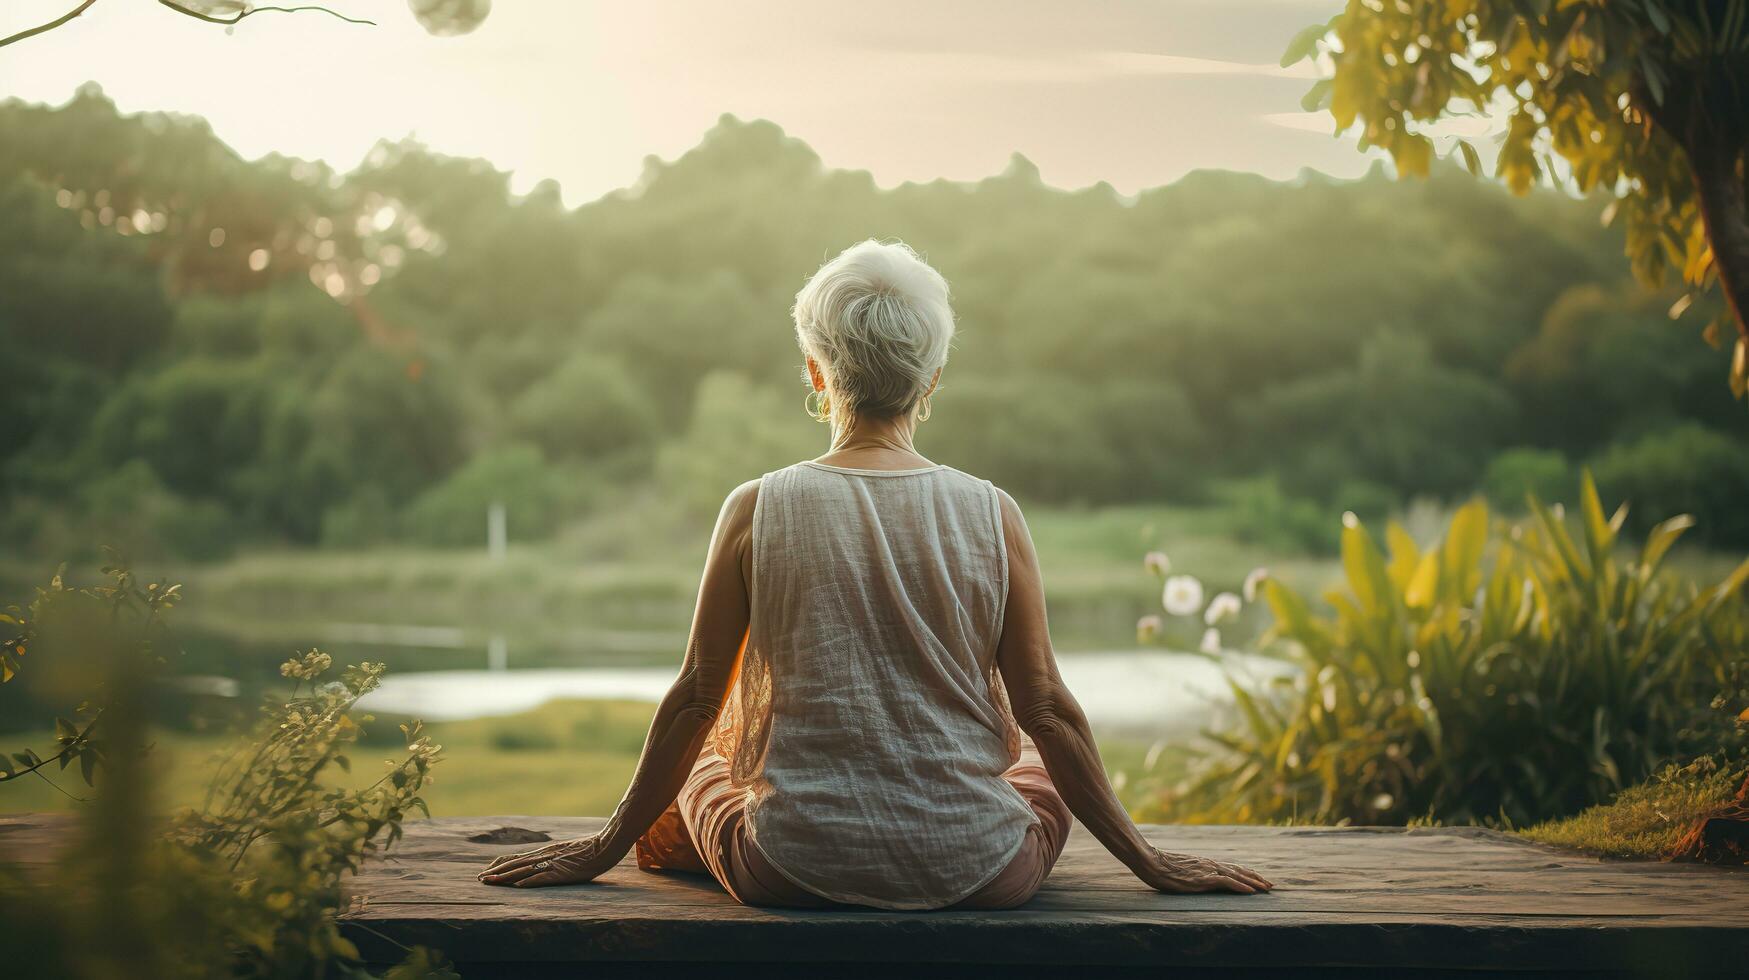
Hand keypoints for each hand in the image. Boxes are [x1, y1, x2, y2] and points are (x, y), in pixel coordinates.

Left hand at [477, 832, 622, 887]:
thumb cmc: (589, 849)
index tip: (487, 869)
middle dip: (496, 872)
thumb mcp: (565, 850)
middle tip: (479, 878)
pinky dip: (528, 882)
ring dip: (505, 877)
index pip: (517, 857)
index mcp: (545, 852)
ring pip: (523, 871)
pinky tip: (517, 886)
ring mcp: (552, 864)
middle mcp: (544, 856)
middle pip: (515, 864)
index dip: (501, 864)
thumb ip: (552, 856)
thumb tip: (540, 863)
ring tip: (489, 881)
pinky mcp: (561, 872)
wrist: (604, 845)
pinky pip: (542, 877)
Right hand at [1135, 847, 1273, 894]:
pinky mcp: (1204, 879)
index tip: (1259, 878)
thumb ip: (1192, 872)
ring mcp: (1208, 871)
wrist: (1152, 862)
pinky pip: (1228, 882)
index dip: (1247, 873)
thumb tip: (1196, 877)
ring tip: (1267, 888)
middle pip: (1239, 870)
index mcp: (1206, 863)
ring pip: (1238, 876)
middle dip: (1256, 878)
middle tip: (1271, 885)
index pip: (1232, 867)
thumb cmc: (1162, 867)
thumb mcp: (1181, 870)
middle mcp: (1211, 865)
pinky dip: (1242, 886)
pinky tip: (1252, 891)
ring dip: (1254, 882)